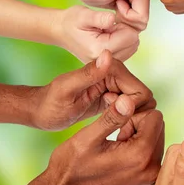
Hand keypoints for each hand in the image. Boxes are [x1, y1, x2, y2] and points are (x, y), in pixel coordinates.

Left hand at [31, 50, 154, 130]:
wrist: (41, 113)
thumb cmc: (49, 103)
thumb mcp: (67, 89)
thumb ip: (88, 73)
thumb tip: (108, 54)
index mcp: (108, 69)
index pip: (140, 91)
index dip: (133, 109)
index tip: (118, 122)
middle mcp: (115, 75)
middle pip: (143, 98)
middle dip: (134, 115)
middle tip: (117, 129)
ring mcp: (115, 87)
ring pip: (139, 105)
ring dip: (132, 119)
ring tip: (115, 129)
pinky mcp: (112, 98)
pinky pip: (131, 109)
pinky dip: (127, 120)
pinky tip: (113, 127)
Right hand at [46, 100, 164, 184]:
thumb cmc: (71, 166)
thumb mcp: (88, 137)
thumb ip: (112, 117)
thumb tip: (128, 99)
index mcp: (141, 156)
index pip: (155, 116)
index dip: (133, 115)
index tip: (115, 127)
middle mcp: (152, 169)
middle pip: (159, 127)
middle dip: (138, 125)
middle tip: (115, 136)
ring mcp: (151, 178)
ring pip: (157, 138)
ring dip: (139, 136)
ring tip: (115, 146)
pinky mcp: (148, 181)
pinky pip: (153, 153)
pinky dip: (139, 148)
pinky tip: (119, 155)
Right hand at [53, 5, 139, 62]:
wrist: (61, 32)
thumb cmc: (71, 21)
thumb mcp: (83, 15)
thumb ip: (100, 18)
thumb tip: (113, 19)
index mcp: (100, 49)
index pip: (131, 36)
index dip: (124, 25)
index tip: (110, 22)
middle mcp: (105, 61)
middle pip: (134, 43)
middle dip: (125, 31)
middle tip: (108, 27)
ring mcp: (108, 64)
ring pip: (132, 46)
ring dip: (124, 37)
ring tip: (107, 32)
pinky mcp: (110, 63)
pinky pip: (127, 50)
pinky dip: (122, 42)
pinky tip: (108, 37)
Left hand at [70, 0, 150, 30]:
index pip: (142, 15)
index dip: (127, 16)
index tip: (116, 4)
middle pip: (142, 19)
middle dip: (127, 19)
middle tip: (115, 6)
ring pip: (139, 22)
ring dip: (125, 20)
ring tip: (115, 7)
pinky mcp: (137, 3)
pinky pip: (135, 21)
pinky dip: (125, 20)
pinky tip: (117, 11)